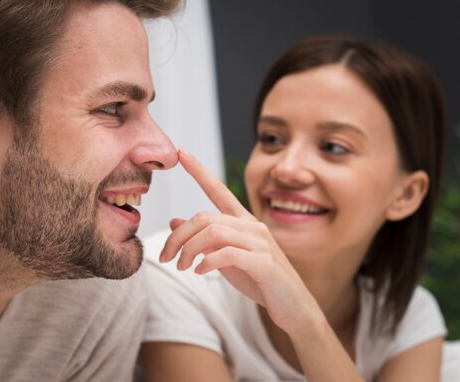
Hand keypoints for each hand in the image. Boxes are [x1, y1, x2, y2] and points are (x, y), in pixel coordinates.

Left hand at [160, 149, 321, 333]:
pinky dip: (207, 262)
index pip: (219, 189)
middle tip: (166, 256)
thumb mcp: (225, 257)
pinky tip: (200, 272)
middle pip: (204, 217)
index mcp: (243, 221)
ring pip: (212, 233)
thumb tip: (175, 221)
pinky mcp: (264, 263)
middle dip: (178, 236)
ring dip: (189, 251)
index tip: (181, 152)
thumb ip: (203, 238)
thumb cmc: (259, 280)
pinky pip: (227, 254)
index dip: (199, 171)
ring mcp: (260, 243)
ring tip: (181, 266)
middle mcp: (253, 226)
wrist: (293, 307)